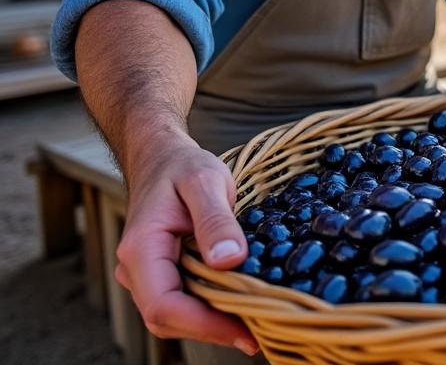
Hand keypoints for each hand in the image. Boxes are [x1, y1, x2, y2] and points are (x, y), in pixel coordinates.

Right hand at [114, 131, 258, 355]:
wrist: (162, 159)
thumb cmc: (182, 166)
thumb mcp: (206, 181)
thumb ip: (216, 220)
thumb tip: (230, 261)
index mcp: (141, 249)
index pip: (164, 305)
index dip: (204, 325)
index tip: (245, 330)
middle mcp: (136, 270)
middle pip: (168, 319)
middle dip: (213, 330)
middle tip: (261, 334)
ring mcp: (147, 276)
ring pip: (175, 317)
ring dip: (213, 325)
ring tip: (258, 323)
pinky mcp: (163, 275)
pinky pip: (183, 302)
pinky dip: (211, 311)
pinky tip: (243, 307)